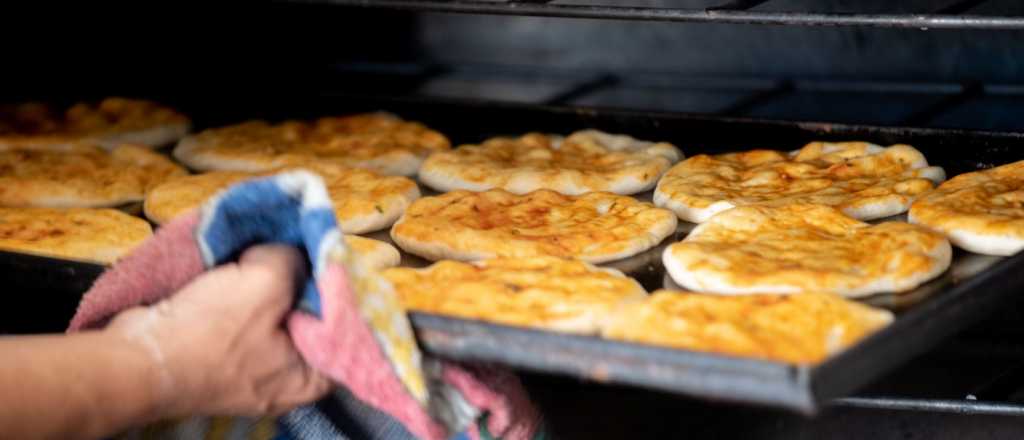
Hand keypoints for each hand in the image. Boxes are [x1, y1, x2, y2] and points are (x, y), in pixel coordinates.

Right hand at [105, 244, 330, 417]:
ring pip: (275, 314)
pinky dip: (244, 292)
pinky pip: (245, 318)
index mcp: (310, 378)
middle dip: (302, 280)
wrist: (135, 359)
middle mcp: (286, 379)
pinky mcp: (221, 357)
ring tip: (270, 246)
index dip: (341, 288)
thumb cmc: (209, 332)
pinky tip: (241, 262)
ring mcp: (252, 370)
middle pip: (309, 318)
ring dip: (269, 281)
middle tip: (300, 242)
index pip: (345, 328)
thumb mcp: (265, 282)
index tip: (331, 254)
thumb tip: (292, 251)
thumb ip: (293, 261)